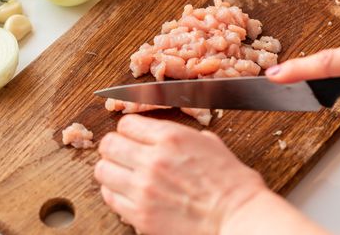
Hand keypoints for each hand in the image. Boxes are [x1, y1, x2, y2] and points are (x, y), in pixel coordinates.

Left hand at [94, 114, 265, 234]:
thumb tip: (177, 136)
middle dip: (114, 146)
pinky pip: (109, 197)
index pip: (127, 124)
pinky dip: (114, 192)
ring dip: (111, 169)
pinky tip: (126, 192)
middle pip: (109, 144)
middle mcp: (152, 159)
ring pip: (102, 169)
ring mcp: (143, 188)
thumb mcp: (212, 145)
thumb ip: (186, 137)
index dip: (129, 129)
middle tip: (122, 153)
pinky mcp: (139, 214)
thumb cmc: (232, 183)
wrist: (237, 217)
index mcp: (171, 137)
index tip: (132, 136)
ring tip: (122, 173)